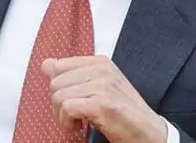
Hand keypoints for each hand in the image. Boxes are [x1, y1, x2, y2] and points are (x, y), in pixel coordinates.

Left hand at [42, 56, 168, 142]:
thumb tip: (46, 64)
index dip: (59, 88)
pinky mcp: (101, 103)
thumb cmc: (123, 113)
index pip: (58, 66)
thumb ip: (73, 75)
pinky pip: (67, 108)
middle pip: (55, 82)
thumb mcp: (98, 87)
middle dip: (58, 104)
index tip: (73, 100)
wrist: (149, 133)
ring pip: (58, 96)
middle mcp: (101, 69)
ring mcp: (102, 85)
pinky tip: (79, 126)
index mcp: (100, 62)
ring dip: (63, 116)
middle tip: (75, 116)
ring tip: (78, 121)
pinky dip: (67, 122)